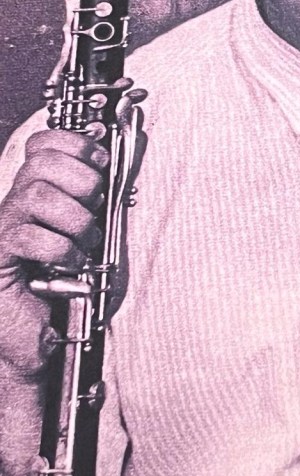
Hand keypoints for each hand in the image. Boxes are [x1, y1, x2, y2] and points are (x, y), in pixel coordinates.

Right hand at [0, 129, 108, 376]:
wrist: (36, 333)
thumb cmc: (64, 282)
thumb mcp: (86, 234)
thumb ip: (94, 201)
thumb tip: (112, 165)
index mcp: (36, 191)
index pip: (42, 144)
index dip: (74, 143)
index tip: (100, 160)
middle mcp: (15, 203)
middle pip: (41, 162)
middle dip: (82, 180)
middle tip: (95, 207)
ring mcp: (3, 227)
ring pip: (36, 195)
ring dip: (74, 219)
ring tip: (84, 243)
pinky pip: (28, 237)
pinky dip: (59, 249)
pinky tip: (69, 265)